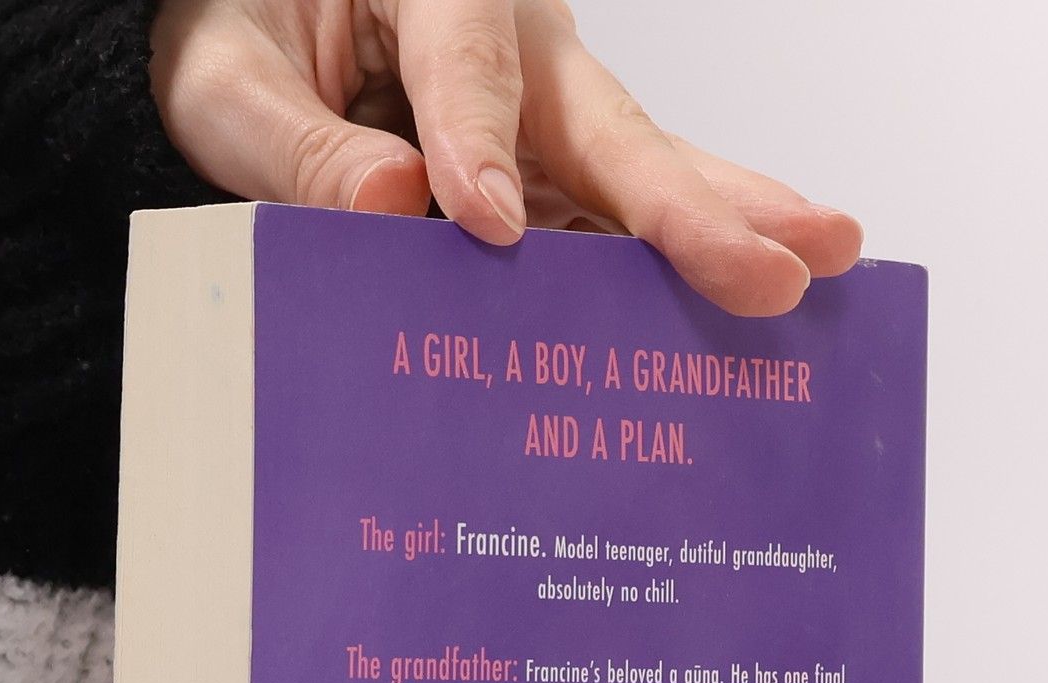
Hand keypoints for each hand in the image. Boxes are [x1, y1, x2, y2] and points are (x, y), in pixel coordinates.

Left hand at [150, 0, 861, 316]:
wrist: (258, 20)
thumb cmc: (240, 25)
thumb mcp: (224, 77)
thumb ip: (296, 145)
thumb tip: (403, 206)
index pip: (462, 64)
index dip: (478, 143)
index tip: (488, 228)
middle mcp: (513, 36)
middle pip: (604, 123)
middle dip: (691, 203)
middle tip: (779, 259)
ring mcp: (545, 104)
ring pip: (638, 170)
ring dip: (729, 223)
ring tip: (823, 261)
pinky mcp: (552, 163)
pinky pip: (614, 217)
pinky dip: (680, 261)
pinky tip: (757, 291)